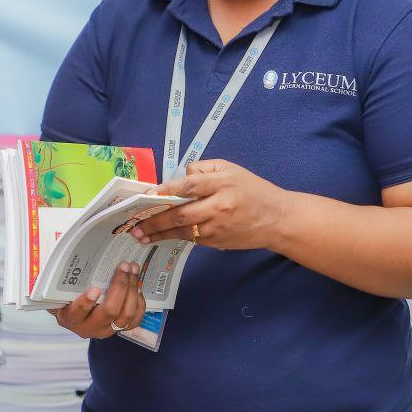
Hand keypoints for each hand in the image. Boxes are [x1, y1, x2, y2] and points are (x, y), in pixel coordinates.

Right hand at [48, 262, 146, 339]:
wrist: (73, 314)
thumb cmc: (65, 297)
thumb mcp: (58, 290)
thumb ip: (60, 276)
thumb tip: (59, 248)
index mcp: (69, 318)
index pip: (77, 313)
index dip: (86, 303)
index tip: (94, 289)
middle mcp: (88, 328)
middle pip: (109, 312)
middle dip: (120, 287)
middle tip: (124, 265)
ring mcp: (105, 331)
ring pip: (125, 316)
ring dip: (132, 291)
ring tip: (133, 270)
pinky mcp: (119, 330)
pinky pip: (134, 320)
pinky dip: (139, 302)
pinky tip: (138, 285)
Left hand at [129, 159, 289, 250]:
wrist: (276, 219)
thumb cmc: (252, 190)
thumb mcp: (231, 169)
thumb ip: (204, 170)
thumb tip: (180, 178)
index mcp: (223, 184)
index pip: (188, 187)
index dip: (166, 191)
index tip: (148, 195)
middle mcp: (219, 206)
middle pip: (181, 214)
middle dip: (155, 220)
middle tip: (135, 224)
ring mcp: (218, 227)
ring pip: (183, 231)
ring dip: (160, 234)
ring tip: (140, 235)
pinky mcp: (219, 242)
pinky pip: (193, 239)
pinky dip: (176, 237)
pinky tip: (160, 237)